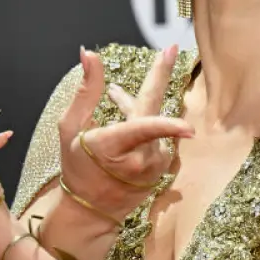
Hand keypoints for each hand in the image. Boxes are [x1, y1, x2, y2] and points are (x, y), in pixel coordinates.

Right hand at [57, 45, 194, 223]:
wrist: (90, 209)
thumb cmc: (76, 166)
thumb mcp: (71, 127)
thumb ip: (85, 89)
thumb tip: (90, 54)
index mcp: (114, 148)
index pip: (141, 132)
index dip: (166, 126)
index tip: (188, 126)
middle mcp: (140, 159)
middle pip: (154, 113)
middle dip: (160, 78)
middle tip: (170, 50)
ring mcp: (155, 166)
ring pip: (153, 124)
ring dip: (137, 108)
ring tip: (114, 96)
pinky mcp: (163, 169)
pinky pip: (158, 137)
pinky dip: (145, 126)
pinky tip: (126, 122)